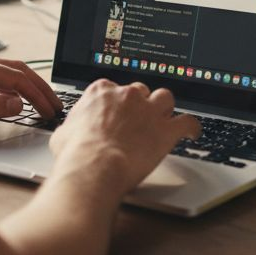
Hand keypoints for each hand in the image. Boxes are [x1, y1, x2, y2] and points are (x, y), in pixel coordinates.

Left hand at [0, 53, 61, 130]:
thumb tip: (17, 104)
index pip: (16, 78)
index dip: (36, 94)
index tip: (49, 109)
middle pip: (18, 70)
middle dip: (39, 87)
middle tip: (55, 106)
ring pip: (10, 72)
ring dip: (29, 86)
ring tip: (43, 102)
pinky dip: (14, 88)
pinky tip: (18, 100)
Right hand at [49, 80, 200, 194]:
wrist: (94, 166)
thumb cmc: (76, 153)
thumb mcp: (63, 133)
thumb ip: (72, 126)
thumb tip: (68, 132)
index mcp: (102, 92)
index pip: (113, 88)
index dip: (116, 102)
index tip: (116, 111)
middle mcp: (128, 95)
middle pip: (140, 91)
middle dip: (140, 104)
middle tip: (137, 120)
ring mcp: (149, 111)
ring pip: (165, 98)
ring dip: (164, 108)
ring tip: (163, 119)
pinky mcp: (166, 130)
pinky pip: (188, 122)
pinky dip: (192, 127)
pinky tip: (192, 132)